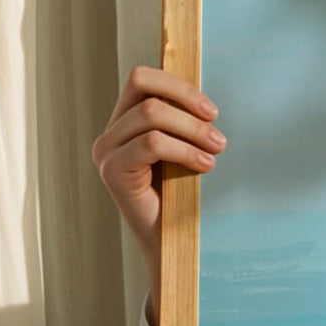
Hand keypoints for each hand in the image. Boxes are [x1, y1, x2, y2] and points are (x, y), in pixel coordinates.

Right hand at [92, 65, 224, 325]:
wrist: (170, 246)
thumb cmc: (181, 199)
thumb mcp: (183, 153)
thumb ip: (183, 124)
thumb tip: (206, 102)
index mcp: (123, 123)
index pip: (142, 79)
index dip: (178, 86)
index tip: (211, 111)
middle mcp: (109, 135)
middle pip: (146, 90)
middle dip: (189, 107)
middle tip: (219, 136)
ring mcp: (107, 152)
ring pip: (152, 116)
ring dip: (193, 130)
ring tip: (217, 150)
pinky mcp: (113, 172)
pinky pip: (152, 143)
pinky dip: (185, 150)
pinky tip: (205, 167)